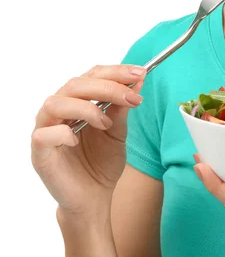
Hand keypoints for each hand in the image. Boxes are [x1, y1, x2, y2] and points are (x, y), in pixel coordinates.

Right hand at [31, 65, 146, 215]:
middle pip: (75, 84)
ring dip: (86, 108)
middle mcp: (59, 111)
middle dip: (108, 86)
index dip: (116, 71)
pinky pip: (43, 134)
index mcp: (78, 101)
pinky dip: (63, 133)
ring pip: (56, 103)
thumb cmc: (102, 162)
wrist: (95, 198)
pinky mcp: (39, 152)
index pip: (92, 75)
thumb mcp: (119, 132)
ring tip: (106, 123)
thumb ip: (123, 108)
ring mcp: (46, 130)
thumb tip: (137, 81)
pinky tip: (77, 140)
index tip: (140, 73)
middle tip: (132, 97)